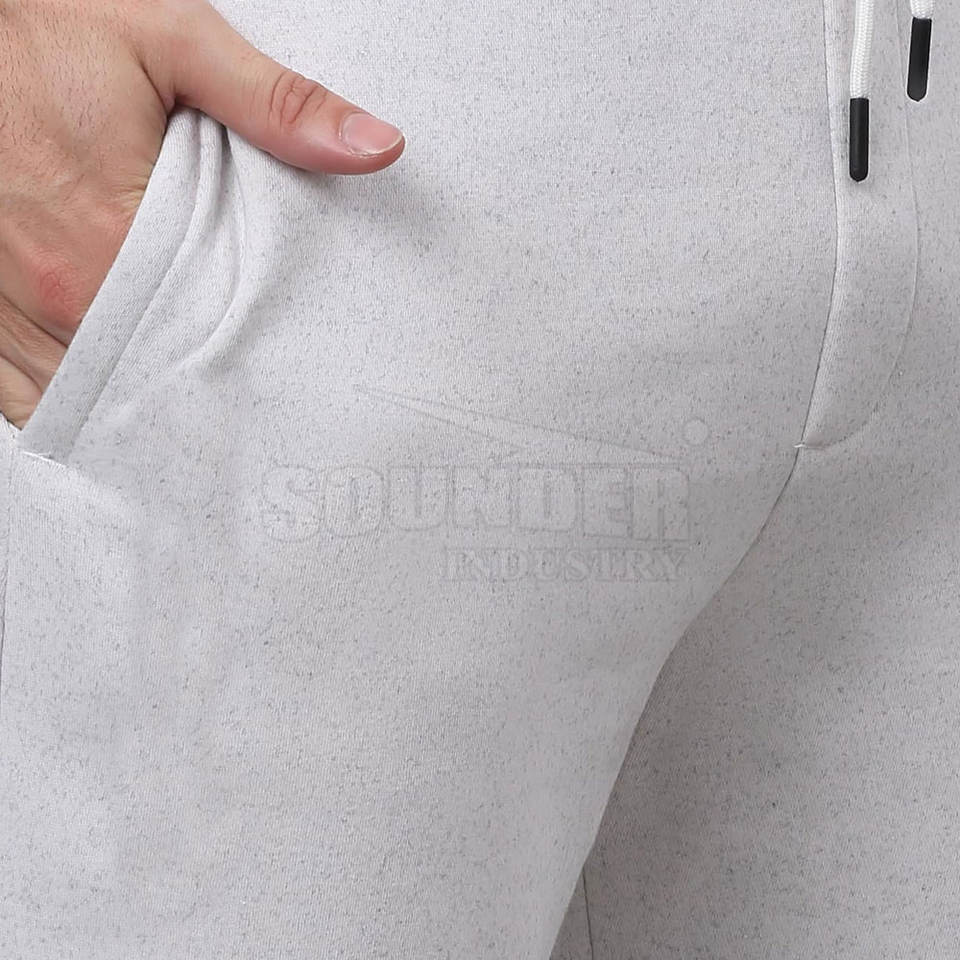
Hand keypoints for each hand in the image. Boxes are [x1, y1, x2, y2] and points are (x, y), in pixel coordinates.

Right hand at [0, 0, 404, 427]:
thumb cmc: (53, 30)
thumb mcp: (175, 43)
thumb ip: (277, 104)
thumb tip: (375, 147)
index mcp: (112, 238)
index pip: (205, 342)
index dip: (247, 364)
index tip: (281, 377)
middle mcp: (52, 289)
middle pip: (148, 378)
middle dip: (197, 390)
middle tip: (242, 400)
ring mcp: (5, 304)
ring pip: (82, 396)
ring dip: (134, 403)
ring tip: (186, 409)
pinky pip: (19, 395)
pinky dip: (64, 405)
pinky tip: (108, 405)